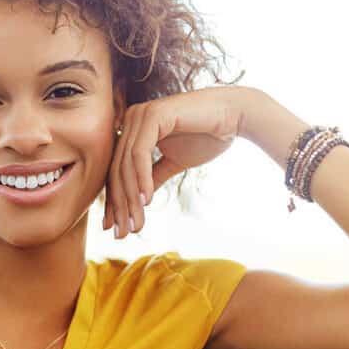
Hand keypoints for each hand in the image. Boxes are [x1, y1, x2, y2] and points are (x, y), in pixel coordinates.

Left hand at [102, 85, 251, 237]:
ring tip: (135, 224)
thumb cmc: (207, 135)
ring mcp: (140, 115)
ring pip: (127, 165)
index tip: (113, 228)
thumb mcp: (174, 162)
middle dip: (119, 206)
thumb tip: (137, 200)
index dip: (114, 201)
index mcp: (132, 128)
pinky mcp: (153, 115)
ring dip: (130, 198)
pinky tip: (147, 201)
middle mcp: (130, 119)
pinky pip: (141, 153)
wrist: (235, 115)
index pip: (116, 170)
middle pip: (117, 170)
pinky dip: (142, 179)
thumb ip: (153, 177)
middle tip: (122, 234)